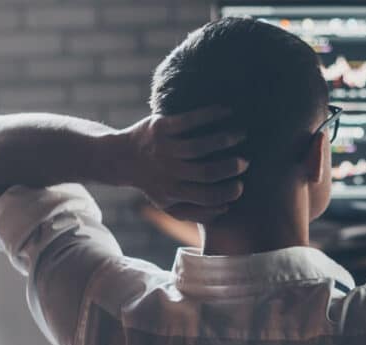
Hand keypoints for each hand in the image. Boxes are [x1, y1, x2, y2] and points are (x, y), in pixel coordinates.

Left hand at [114, 106, 248, 222]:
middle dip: (231, 167)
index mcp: (172, 192)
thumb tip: (226, 208)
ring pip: (200, 145)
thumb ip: (195, 211)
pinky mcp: (160, 127)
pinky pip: (189, 120)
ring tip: (241, 135)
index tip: (241, 185)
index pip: (206, 196)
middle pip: (206, 171)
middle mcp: (168, 171)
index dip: (227, 192)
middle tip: (245, 161)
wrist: (120, 158)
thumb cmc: (153, 182)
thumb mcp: (168, 205)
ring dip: (225, 140)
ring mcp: (164, 148)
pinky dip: (210, 115)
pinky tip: (227, 111)